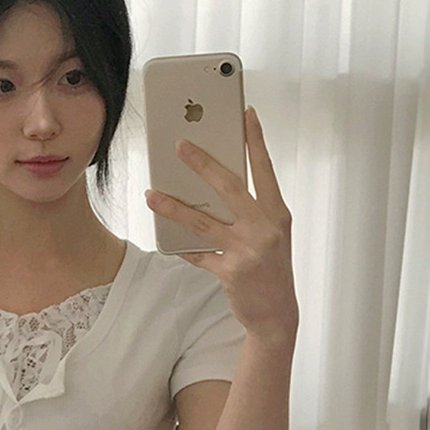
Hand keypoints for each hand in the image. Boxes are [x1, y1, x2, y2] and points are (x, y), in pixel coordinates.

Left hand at [146, 106, 297, 347]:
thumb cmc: (272, 270)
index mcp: (277, 214)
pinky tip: (165, 238)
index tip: (245, 114)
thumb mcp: (270, 236)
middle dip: (202, 163)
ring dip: (173, 206)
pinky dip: (181, 246)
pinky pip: (198, 254)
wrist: (278, 315)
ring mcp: (248, 250)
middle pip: (229, 187)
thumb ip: (250, 212)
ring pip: (203, 221)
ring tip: (151, 194)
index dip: (255, 140)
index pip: (264, 169)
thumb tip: (213, 189)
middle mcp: (265, 228)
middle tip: (179, 145)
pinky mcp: (231, 271)